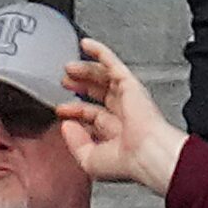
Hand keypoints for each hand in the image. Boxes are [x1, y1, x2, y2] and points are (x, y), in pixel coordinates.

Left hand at [57, 38, 187, 191]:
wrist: (146, 153)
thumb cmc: (125, 162)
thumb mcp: (89, 159)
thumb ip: (75, 143)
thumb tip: (66, 125)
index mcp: (115, 133)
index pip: (92, 116)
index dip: (75, 112)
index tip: (61, 111)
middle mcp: (123, 114)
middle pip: (98, 93)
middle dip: (80, 86)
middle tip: (65, 82)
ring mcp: (127, 97)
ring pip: (103, 77)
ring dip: (85, 70)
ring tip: (68, 68)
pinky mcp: (129, 84)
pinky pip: (112, 62)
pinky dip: (99, 52)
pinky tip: (87, 45)